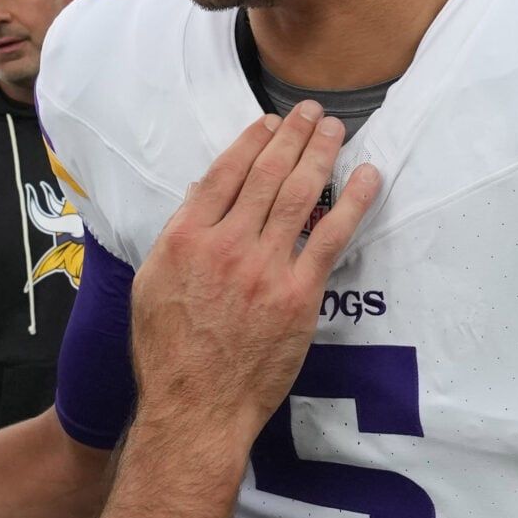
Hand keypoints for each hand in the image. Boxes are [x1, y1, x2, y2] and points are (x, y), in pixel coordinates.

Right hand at [129, 104, 379, 444]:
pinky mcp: (298, 295)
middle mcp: (225, 245)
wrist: (196, 406)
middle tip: (310, 111)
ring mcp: (264, 269)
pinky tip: (366, 177)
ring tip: (334, 128)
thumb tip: (203, 194)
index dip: (251, 141)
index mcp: (184, 239)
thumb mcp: (151, 284)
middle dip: (291, 135)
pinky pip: (330, 237)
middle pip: (264, 174)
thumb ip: (177, 236)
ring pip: (297, 195)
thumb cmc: (167, 352)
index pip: (223, 173)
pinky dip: (351, 202)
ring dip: (319, 154)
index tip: (269, 122)